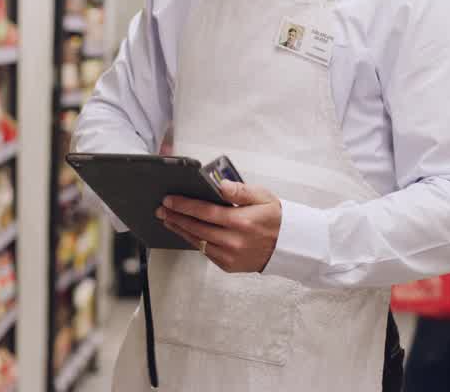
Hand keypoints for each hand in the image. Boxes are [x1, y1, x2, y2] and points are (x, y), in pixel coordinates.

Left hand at [156, 181, 282, 273]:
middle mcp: (233, 241)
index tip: (169, 200)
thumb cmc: (275, 218)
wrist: (288, 246)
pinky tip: (185, 232)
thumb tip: (220, 184)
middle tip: (161, 209)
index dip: (184, 205)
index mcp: (241, 221)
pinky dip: (193, 241)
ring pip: (197, 241)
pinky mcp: (228, 265)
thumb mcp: (263, 197)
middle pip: (196, 227)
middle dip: (175, 217)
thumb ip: (240, 190)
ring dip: (180, 230)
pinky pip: (205, 252)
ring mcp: (230, 255)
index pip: (204, 212)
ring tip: (168, 220)